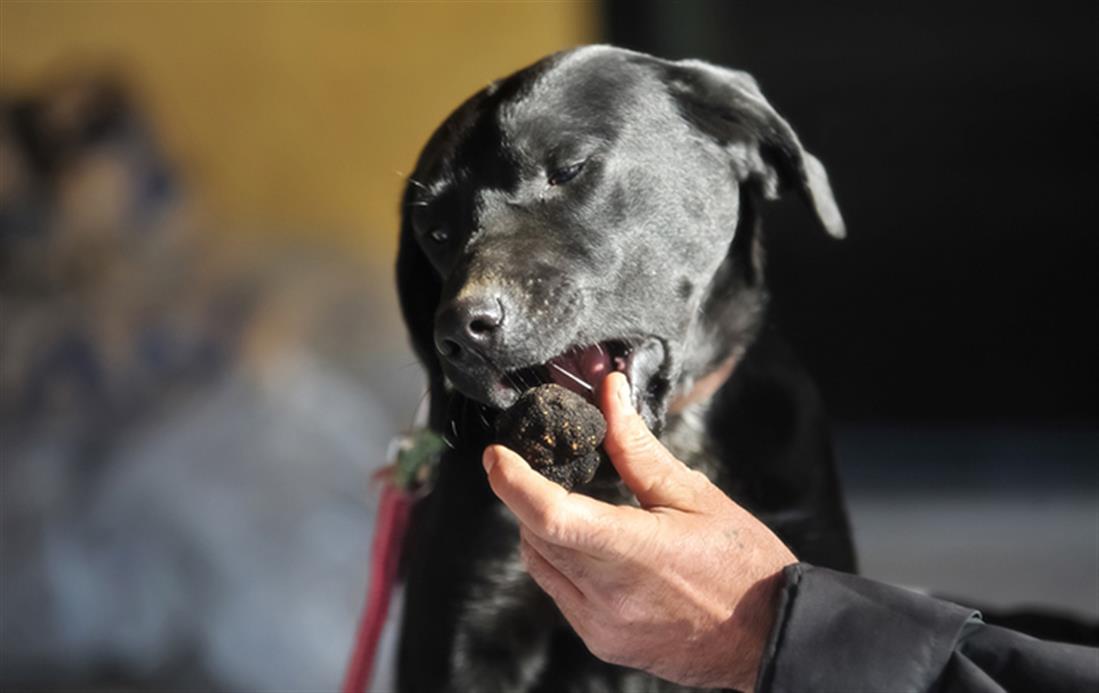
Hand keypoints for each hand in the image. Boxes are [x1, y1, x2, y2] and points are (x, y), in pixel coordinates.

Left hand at [483, 372, 796, 691]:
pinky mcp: (602, 643)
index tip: (497, 455)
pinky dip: (562, 561)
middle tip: (545, 467)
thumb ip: (637, 448)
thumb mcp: (694, 495)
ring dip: (543, 529)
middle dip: (530, 496)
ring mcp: (601, 626)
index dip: (512, 482)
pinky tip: (594, 547)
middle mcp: (608, 597)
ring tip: (579, 506)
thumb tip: (609, 395)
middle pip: (536, 534)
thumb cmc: (743, 565)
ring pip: (540, 565)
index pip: (549, 515)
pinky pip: (559, 592)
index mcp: (633, 553)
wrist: (771, 636)